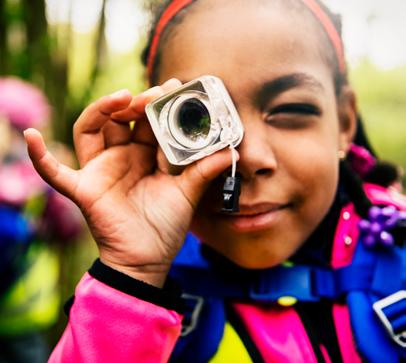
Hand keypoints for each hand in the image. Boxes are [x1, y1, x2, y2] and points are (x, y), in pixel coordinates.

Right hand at [24, 79, 235, 286]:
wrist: (148, 259)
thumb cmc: (165, 226)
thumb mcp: (188, 193)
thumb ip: (205, 170)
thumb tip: (232, 150)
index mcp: (145, 154)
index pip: (147, 120)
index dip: (158, 102)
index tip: (175, 86)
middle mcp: (121, 156)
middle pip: (119, 118)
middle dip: (134, 102)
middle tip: (152, 94)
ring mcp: (100, 170)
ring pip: (91, 129)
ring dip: (100, 110)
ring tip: (120, 98)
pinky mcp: (84, 189)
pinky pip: (55, 172)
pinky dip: (40, 157)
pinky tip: (29, 136)